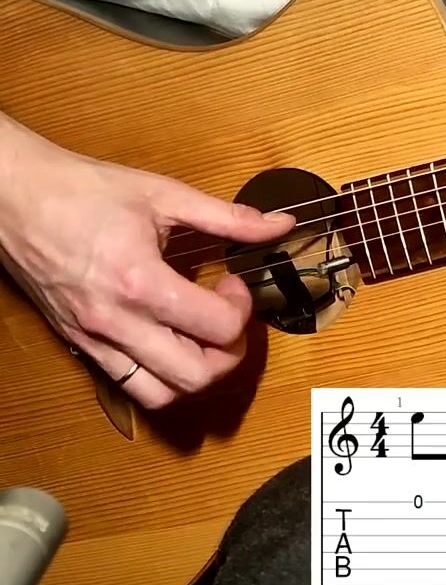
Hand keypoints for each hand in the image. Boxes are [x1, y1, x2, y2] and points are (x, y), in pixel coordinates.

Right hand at [0, 117, 294, 408]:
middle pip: (196, 376)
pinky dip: (161, 377)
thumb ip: (228, 217)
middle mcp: (116, 322)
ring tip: (202, 336)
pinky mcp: (79, 345)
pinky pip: (129, 385)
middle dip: (230, 353)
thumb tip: (279, 224)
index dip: (242, 309)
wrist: (12, 195)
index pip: (217, 328)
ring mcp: (94, 339)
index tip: (234, 283)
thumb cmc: (83, 190)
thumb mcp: (163, 194)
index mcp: (139, 282)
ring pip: (162, 395)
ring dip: (196, 374)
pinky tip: (169, 340)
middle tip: (228, 317)